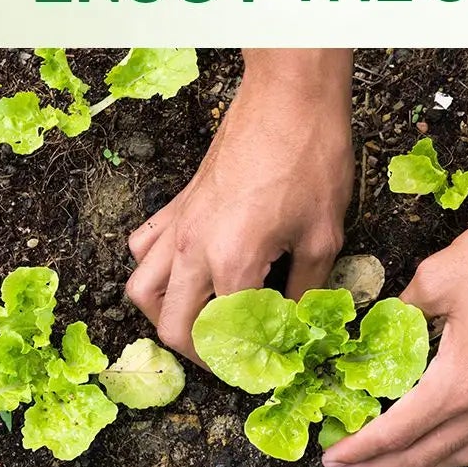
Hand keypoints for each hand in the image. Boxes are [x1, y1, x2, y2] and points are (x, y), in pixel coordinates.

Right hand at [125, 51, 354, 362]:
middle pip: (172, 325)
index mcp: (233, 263)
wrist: (291, 98)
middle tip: (231, 356)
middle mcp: (194, 249)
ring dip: (165, 315)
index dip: (246, 361)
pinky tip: (184, 269)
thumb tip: (301, 321)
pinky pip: (145, 247)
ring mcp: (180, 225)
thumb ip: (308, 286)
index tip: (265, 368)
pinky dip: (154, 268)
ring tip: (200, 320)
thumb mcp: (325, 232)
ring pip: (142, 290)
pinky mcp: (179, 202)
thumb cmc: (313, 158)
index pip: (225, 335)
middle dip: (198, 352)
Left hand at [322, 190, 467, 466]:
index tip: (330, 457)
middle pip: (426, 454)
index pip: (397, 431)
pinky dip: (451, 447)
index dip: (360, 447)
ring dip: (418, 463)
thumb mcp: (442, 273)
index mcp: (459, 384)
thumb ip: (406, 305)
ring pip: (458, 452)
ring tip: (387, 463)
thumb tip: (387, 320)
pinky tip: (441, 433)